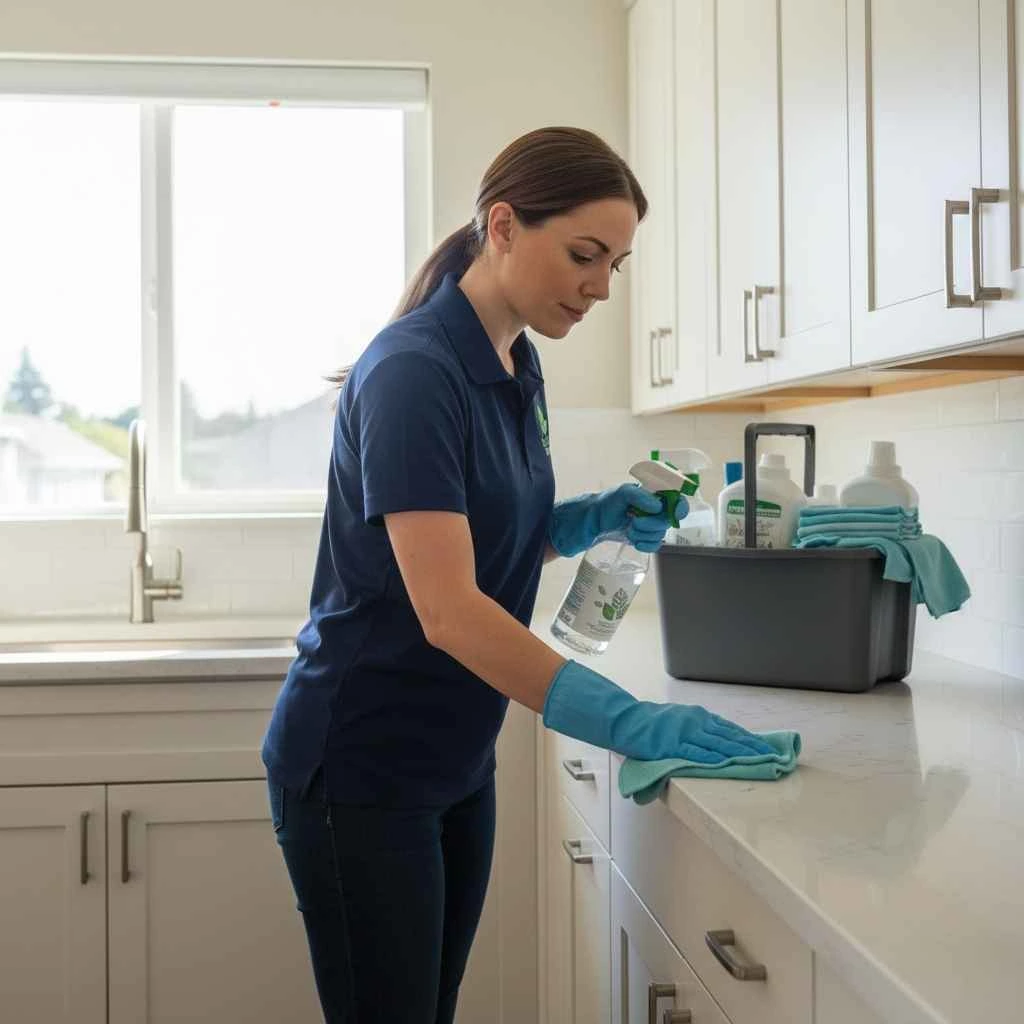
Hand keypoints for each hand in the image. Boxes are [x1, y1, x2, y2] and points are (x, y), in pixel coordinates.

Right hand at [543, 661, 774, 762]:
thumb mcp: (678, 722)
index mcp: (698, 716)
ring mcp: (685, 733)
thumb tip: (717, 745)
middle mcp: (696, 722)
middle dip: (753, 747)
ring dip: (741, 754)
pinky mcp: (673, 745)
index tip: (767, 748)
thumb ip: (696, 732)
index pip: (730, 729)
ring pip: (720, 745)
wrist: (626, 720)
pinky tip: (729, 764)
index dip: (749, 739)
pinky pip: (698, 753)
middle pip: (731, 737)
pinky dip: (715, 758)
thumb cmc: (650, 724)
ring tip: (759, 762)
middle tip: (773, 757)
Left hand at [548, 483, 681, 557]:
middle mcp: (654, 509)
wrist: (590, 523)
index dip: (679, 506)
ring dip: (644, 533)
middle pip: (669, 519)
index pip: (676, 498)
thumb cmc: (605, 504)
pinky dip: (645, 544)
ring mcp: (649, 524)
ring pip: (661, 534)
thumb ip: (639, 496)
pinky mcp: (643, 537)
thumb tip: (657, 505)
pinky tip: (634, 541)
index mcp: (653, 494)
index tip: (674, 513)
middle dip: (652, 523)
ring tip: (628, 528)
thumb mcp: (621, 494)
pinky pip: (654, 545)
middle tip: (634, 520)